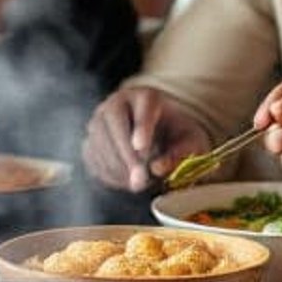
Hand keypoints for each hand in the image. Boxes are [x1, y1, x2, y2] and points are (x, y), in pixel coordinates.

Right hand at [83, 87, 209, 192]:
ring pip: (99, 140)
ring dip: (117, 167)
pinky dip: (107, 173)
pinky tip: (126, 182)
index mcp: (148, 96)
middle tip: (140, 180)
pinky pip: (92, 156)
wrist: (159, 139)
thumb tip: (157, 168)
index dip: (142, 126)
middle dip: (125, 153)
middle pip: (114, 120)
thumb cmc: (177, 138)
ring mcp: (99, 119)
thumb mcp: (191, 143)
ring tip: (139, 184)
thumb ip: (181, 153)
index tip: (141, 147)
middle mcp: (118, 102)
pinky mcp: (90, 139)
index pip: (144, 104)